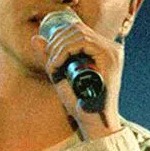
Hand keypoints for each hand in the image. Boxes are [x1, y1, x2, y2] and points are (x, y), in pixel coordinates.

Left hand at [32, 20, 124, 139]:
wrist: (93, 122)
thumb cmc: (79, 102)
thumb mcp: (60, 75)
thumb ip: (50, 57)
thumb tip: (36, 37)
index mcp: (103, 50)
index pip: (79, 29)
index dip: (59, 36)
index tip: (49, 55)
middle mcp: (112, 48)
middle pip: (78, 29)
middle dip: (56, 41)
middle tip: (49, 61)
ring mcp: (113, 52)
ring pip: (79, 34)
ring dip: (59, 47)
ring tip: (53, 65)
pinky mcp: (110, 59)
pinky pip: (83, 43)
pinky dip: (65, 51)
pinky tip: (58, 64)